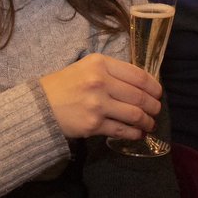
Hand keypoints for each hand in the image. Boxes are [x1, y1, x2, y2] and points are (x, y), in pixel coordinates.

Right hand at [39, 53, 160, 139]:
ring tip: (150, 124)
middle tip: (156, 110)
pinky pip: (122, 130)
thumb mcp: (86, 67)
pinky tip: (138, 134)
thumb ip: (111, 72)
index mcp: (100, 63)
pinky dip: (134, 133)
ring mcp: (97, 104)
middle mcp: (100, 81)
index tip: (158, 93)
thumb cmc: (64, 85)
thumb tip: (141, 84)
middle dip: (154, 106)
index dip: (153, 86)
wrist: (39, 106)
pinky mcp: (93, 124)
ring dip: (147, 121)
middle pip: (139, 96)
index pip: (138, 75)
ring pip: (134, 114)